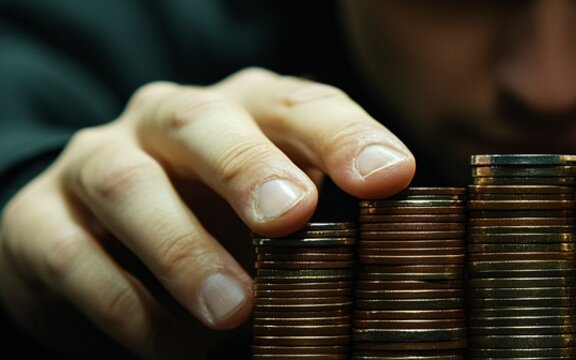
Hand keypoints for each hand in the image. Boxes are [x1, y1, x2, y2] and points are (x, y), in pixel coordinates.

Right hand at [0, 68, 415, 357]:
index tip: (390, 176)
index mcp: (243, 111)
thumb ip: (325, 221)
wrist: (88, 237)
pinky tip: (178, 349)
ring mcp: (96, 163)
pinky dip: (125, 305)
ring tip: (235, 312)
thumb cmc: (214, 219)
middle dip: (248, 167)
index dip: (344, 136)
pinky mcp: (40, 220)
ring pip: (129, 185)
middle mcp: (167, 122)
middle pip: (204, 123)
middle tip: (289, 217)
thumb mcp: (274, 212)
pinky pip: (71, 254)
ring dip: (184, 249)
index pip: (298, 105)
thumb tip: (402, 261)